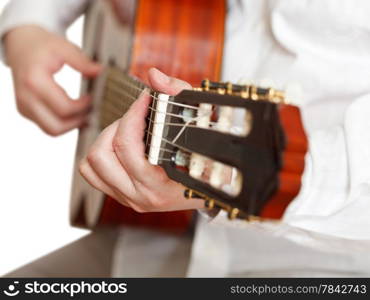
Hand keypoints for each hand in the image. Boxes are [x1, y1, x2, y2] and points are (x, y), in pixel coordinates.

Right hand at [4, 25, 100, 135]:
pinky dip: (63, 123)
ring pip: (51, 130)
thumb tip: (100, 72)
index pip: (64, 108)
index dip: (83, 107)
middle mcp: (25, 98)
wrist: (21, 45)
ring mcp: (24, 107)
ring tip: (85, 114)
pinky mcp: (26, 111)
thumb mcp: (64, 47)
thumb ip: (83, 62)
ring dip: (71, 126)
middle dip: (78, 122)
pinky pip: (47, 126)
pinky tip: (75, 113)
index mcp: (34, 81)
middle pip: (56, 127)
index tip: (92, 98)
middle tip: (91, 111)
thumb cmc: (42, 46)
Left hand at [79, 68, 203, 212]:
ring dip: (106, 140)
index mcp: (163, 183)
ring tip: (129, 132)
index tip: (146, 99)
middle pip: (103, 153)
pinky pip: (91, 173)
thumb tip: (154, 77)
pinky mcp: (120, 196)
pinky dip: (101, 154)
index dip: (134, 113)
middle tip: (138, 117)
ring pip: (92, 164)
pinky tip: (121, 147)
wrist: (212, 188)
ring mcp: (130, 198)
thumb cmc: (207, 159)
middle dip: (119, 125)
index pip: (128, 146)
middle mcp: (144, 195)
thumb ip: (179, 94)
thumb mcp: (200, 123)